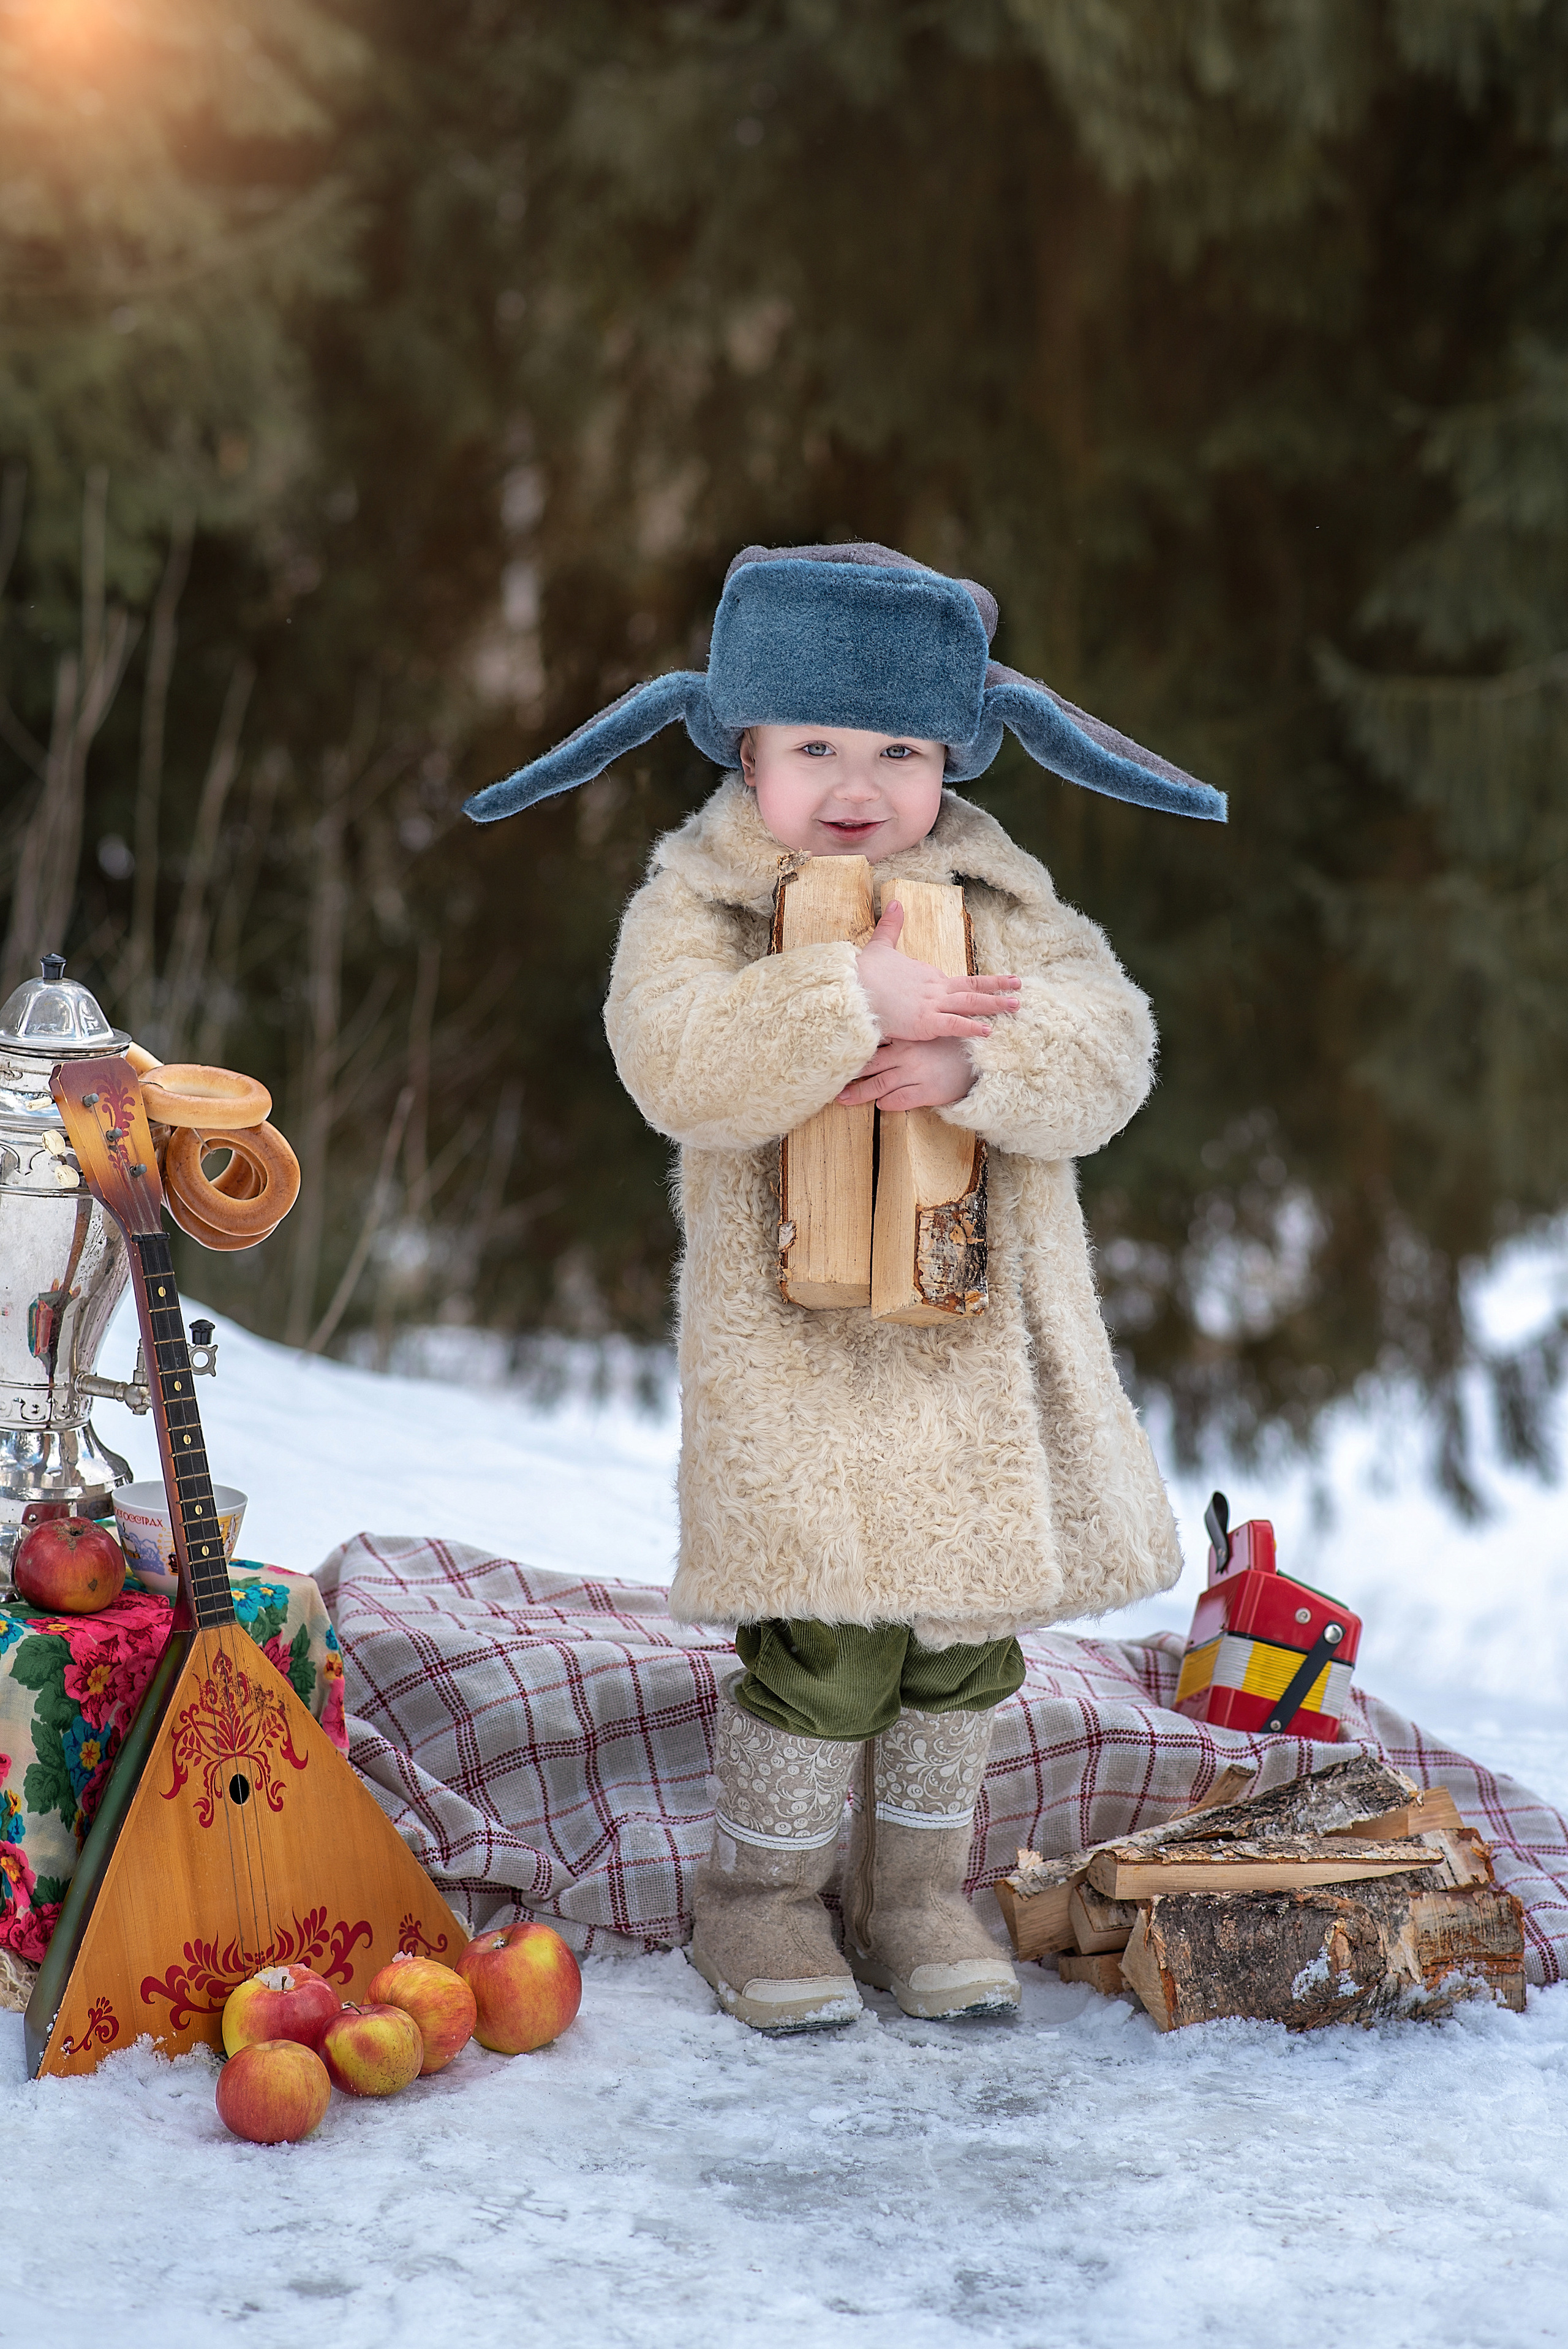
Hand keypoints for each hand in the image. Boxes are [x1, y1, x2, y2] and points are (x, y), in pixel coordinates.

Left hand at [836, 1037, 977, 1112]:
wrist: (983, 1057)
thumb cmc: (955, 1043)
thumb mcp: (931, 1030)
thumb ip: (909, 1030)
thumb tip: (884, 1029)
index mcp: (907, 1038)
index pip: (874, 1046)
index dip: (854, 1054)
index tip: (835, 1059)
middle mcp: (907, 1055)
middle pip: (870, 1067)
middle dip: (850, 1078)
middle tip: (833, 1085)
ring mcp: (916, 1074)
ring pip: (879, 1086)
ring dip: (860, 1094)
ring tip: (843, 1099)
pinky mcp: (927, 1092)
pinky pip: (899, 1100)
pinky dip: (887, 1103)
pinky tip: (880, 1104)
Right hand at [855, 901, 1019, 1039]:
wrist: (850, 988)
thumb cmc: (862, 973)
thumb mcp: (879, 947)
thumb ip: (891, 928)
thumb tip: (895, 902)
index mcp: (927, 975)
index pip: (959, 980)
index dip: (979, 983)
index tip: (996, 985)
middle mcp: (934, 987)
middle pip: (972, 986)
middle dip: (997, 987)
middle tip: (1020, 987)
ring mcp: (931, 1004)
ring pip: (970, 1003)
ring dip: (994, 1004)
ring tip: (1016, 1006)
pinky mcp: (924, 1022)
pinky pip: (954, 1025)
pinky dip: (972, 1028)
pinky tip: (989, 1032)